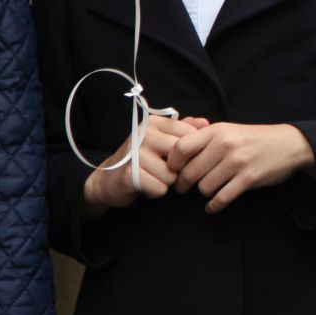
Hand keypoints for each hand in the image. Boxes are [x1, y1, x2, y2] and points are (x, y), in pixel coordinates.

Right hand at [80, 114, 209, 218]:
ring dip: (167, 182)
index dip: (192, 151)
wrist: (109, 180)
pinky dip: (156, 191)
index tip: (183, 158)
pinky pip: (160, 188)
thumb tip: (206, 123)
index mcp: (155, 123)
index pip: (190, 133)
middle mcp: (144, 134)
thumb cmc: (143, 160)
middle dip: (180, 168)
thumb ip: (184, 129)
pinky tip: (146, 186)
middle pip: (182, 155)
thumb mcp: (162, 140)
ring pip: (172, 175)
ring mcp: (135, 153)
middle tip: (168, 170)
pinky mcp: (130, 173)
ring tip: (154, 177)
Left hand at [166, 122, 313, 213]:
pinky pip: (222, 198)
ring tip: (206, 191)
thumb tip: (181, 128)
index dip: (172, 163)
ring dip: (202, 193)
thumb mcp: (229, 129)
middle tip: (183, 187)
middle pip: (190, 172)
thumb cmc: (254, 138)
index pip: (181, 148)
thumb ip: (204, 131)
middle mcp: (225, 145)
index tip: (173, 170)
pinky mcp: (248, 178)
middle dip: (183, 184)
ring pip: (204, 187)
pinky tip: (213, 206)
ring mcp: (237, 162)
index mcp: (217, 131)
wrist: (289, 144)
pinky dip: (214, 206)